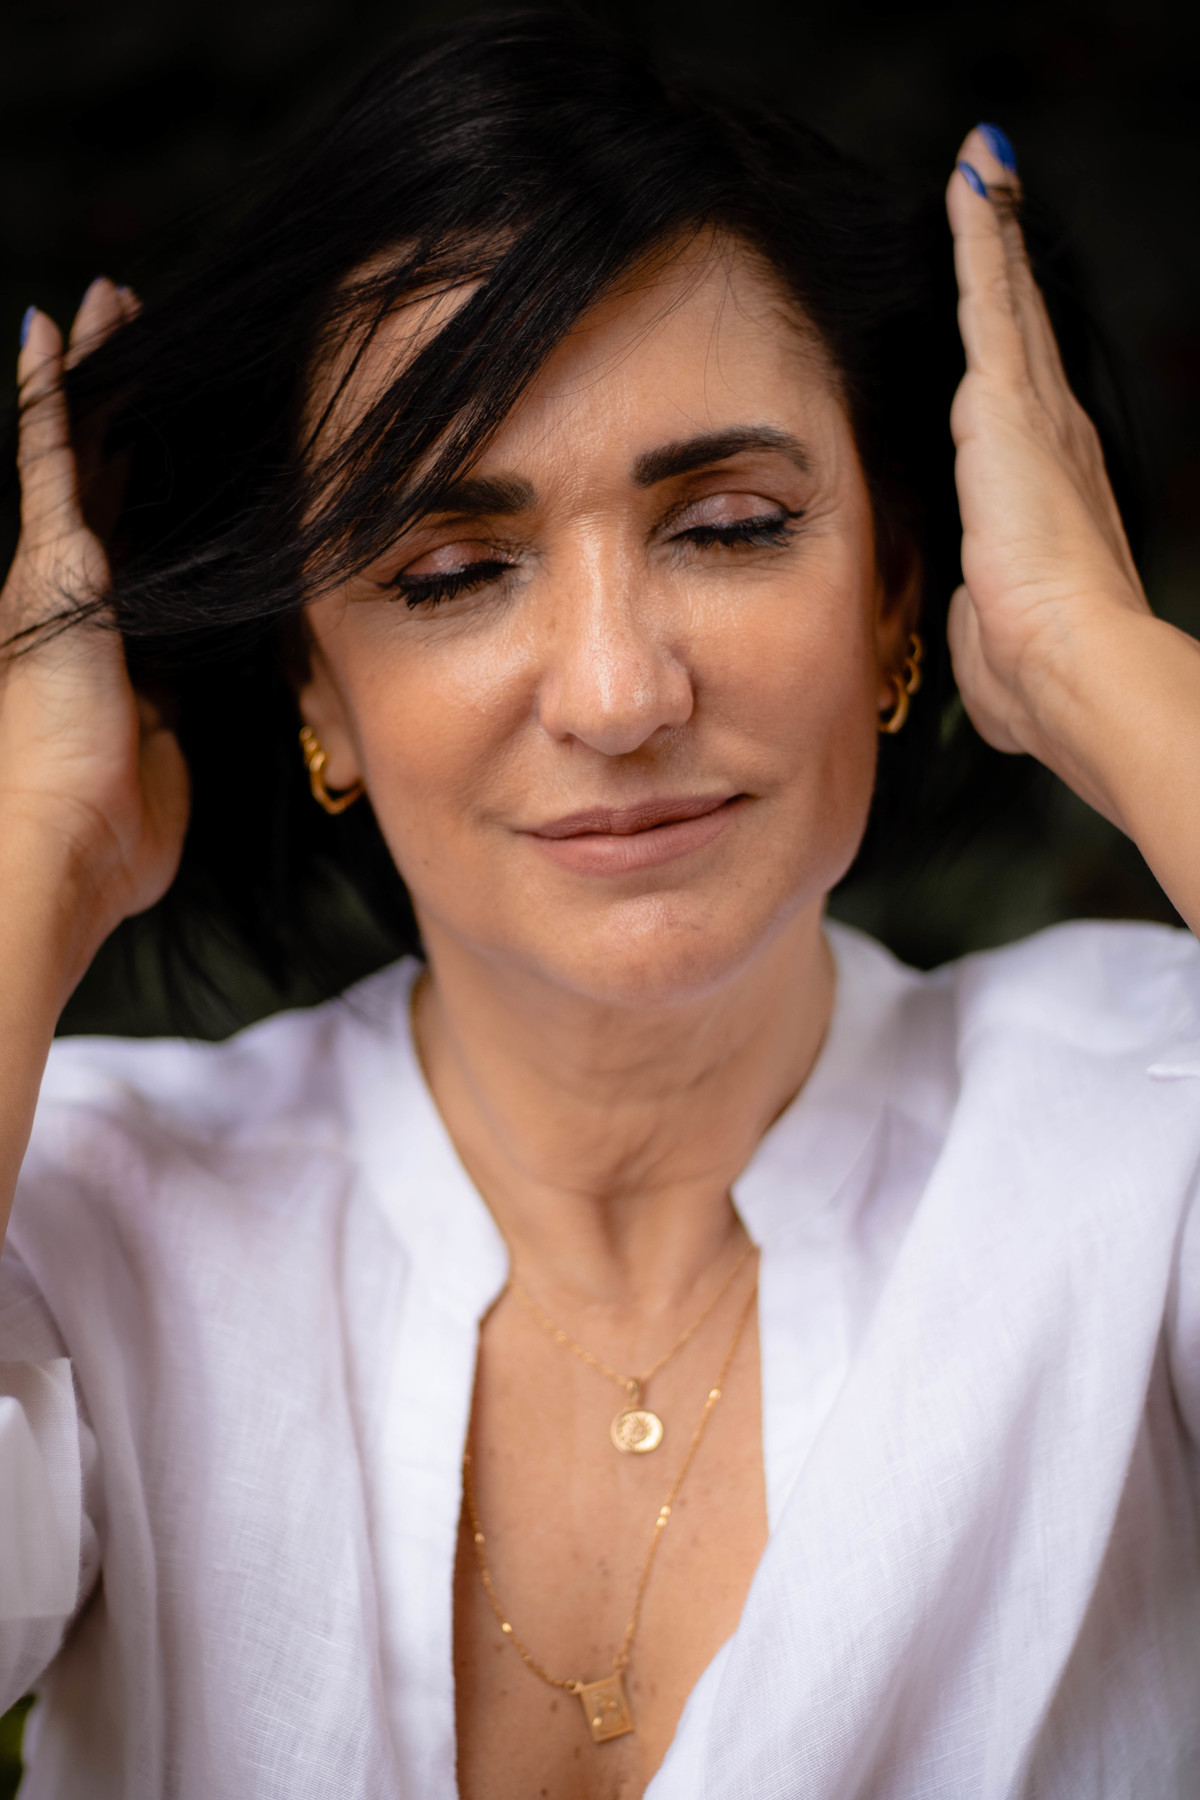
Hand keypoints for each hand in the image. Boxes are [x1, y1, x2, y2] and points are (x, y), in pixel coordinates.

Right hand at [1, 279, 188, 995]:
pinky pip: (49, 458)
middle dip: (121, 398)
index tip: (173, 422)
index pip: (128, 530)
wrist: (64, 848)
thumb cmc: (113, 827)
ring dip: (95, 372)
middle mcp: (66, 591)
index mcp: (97, 632)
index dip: (144, 471)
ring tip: (111, 302)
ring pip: (76, 446)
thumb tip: (175, 703)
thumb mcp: (160, 754)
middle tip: (136, 325)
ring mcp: (53, 573)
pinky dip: (48, 394)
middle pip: (100, 470)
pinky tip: (50, 330)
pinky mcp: (52, 567)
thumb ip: (167, 712)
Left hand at [945, 126, 1149, 813]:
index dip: (1010, 352)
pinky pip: (987, 299)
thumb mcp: (991, 639)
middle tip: (995, 200)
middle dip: (1005, 270)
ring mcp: (1035, 418)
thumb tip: (974, 617)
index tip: (1000, 310)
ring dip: (991, 238)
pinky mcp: (1007, 405)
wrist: (1070, 667)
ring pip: (1006, 304)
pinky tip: (971, 181)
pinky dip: (979, 238)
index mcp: (1045, 497)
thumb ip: (977, 614)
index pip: (1020, 405)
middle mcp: (1051, 443)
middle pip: (1021, 336)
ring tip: (981, 171)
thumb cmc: (1036, 675)